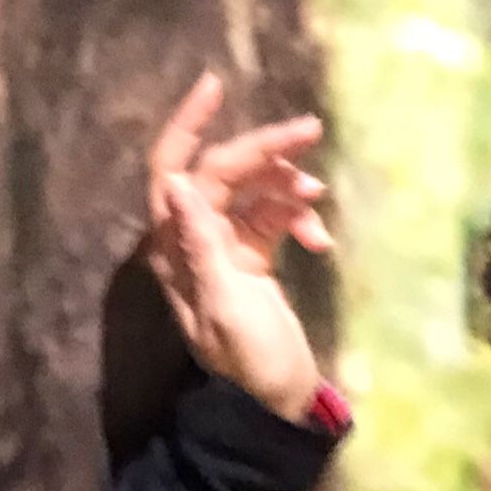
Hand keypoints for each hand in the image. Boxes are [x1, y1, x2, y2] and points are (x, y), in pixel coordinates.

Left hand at [143, 72, 331, 422]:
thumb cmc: (248, 362)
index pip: (172, 168)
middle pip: (223, 171)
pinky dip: (298, 219)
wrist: (277, 406)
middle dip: (264, 149)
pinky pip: (275, 216)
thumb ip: (203, 246)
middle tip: (310, 130)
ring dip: (287, 186)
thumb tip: (178, 184)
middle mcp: (194, 237)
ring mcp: (226, 246)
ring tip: (317, 198)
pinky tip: (319, 240)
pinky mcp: (255, 258)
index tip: (215, 84)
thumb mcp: (225, 306)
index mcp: (175, 245)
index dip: (188, 124)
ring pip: (254, 190)